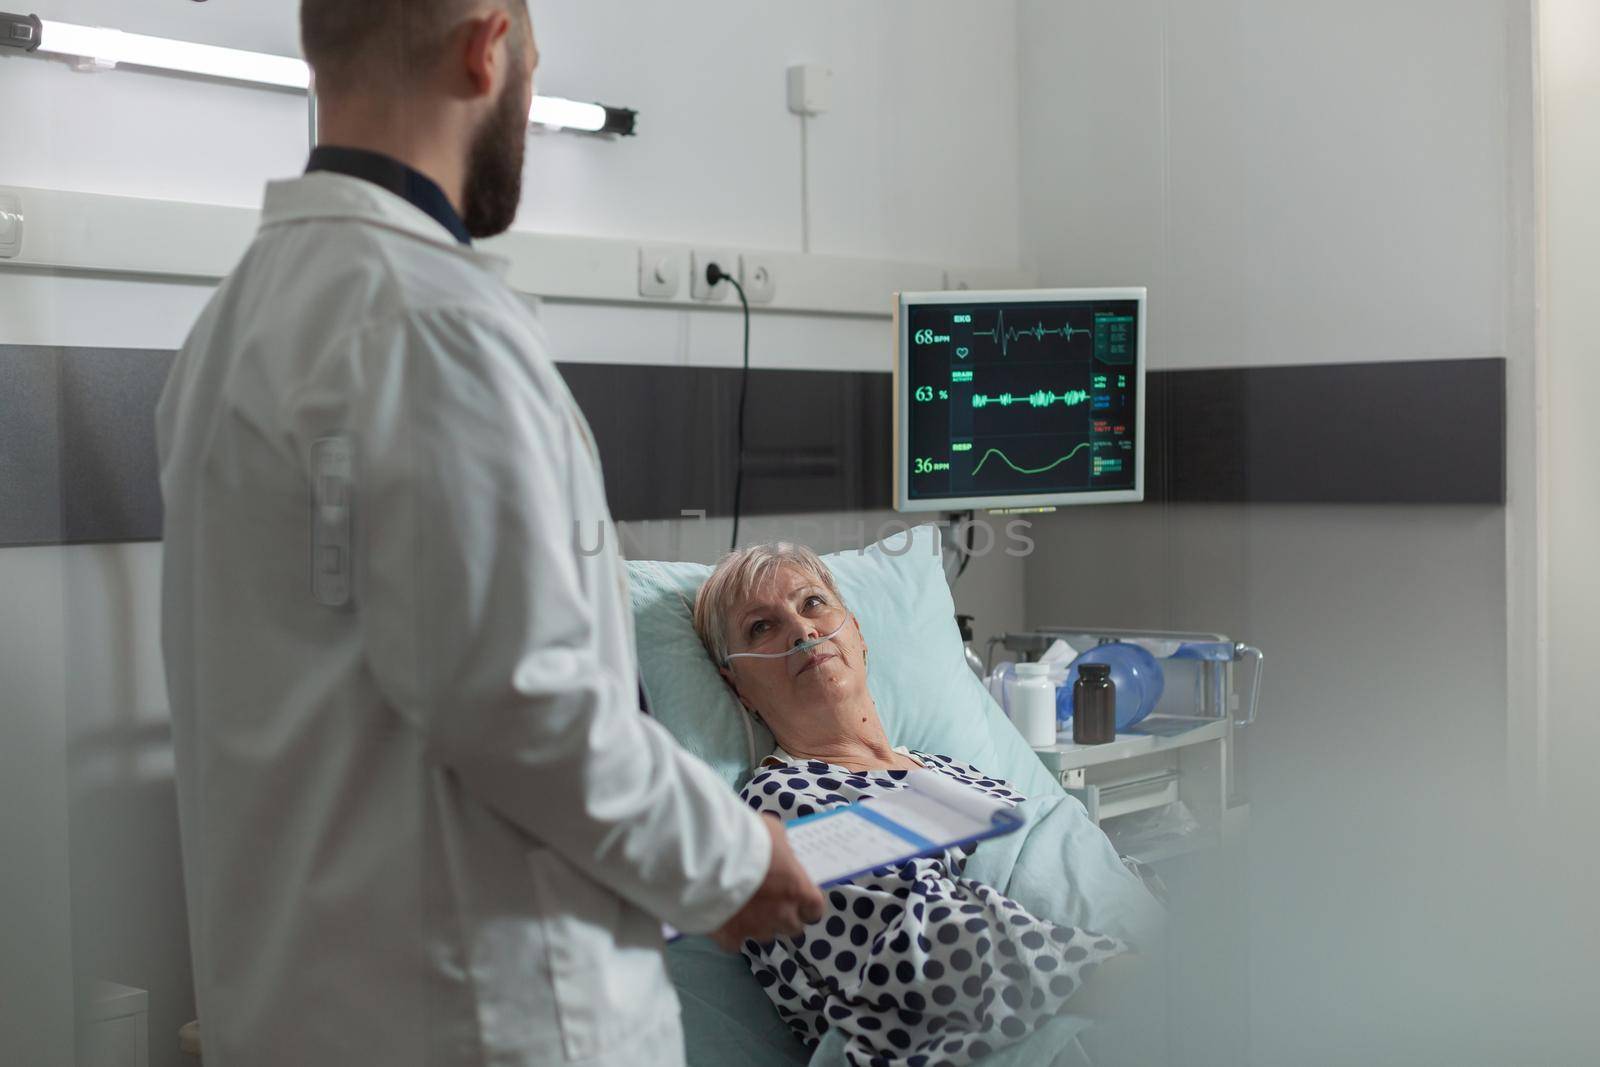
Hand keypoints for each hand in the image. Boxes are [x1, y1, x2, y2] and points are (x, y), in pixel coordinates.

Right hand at [710, 815, 824, 950]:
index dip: (807, 905)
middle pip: (792, 927)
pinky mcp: (730, 938)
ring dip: (760, 924)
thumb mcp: (774, 832)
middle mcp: (782, 915)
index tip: (799, 898)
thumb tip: (783, 857)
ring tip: (744, 907)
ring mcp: (756, 929)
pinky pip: (736, 942)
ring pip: (765, 936)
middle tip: (770, 901)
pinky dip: (732, 932)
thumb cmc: (747, 838)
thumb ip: (783, 851)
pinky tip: (725, 917)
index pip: (815, 909)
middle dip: (785, 917)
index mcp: (798, 890)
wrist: (708, 856)